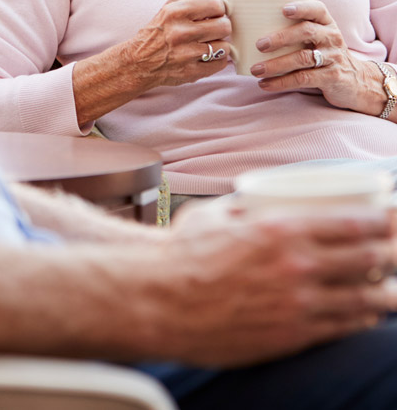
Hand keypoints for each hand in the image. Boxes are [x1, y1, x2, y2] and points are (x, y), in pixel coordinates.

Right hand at [124, 0, 231, 87]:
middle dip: (220, 27)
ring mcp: (186, 54)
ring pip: (225, 46)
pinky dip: (216, 60)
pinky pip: (221, 64)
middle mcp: (180, 32)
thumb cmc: (158, 31)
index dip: (219, 7)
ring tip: (205, 43)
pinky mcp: (191, 72)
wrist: (138, 61)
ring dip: (218, 45)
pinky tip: (204, 56)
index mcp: (176, 12)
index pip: (216, 3)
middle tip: (210, 29)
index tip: (214, 12)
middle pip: (224, 26)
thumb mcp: (172, 5)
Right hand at [158, 200, 396, 365]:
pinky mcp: (293, 335)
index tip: (391, 216)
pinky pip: (344, 327)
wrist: (161, 301)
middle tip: (396, 248)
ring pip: (365, 298)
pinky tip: (366, 314)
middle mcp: (298, 266)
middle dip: (392, 252)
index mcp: (281, 229)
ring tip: (392, 288)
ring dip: (387, 291)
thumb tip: (258, 198)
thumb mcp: (215, 214)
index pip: (353, 223)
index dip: (383, 219)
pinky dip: (362, 318)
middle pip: (370, 259)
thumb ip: (246, 207)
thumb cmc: (182, 253)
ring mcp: (299, 304)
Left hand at [249, 0, 385, 115]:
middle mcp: (332, 38)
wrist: (357, 81)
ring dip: (276, 64)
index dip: (301, 7)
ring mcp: (333, 58)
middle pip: (306, 31)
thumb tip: (250, 31)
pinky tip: (265, 84)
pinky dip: (282, 82)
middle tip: (260, 45)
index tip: (283, 10)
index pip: (317, 9)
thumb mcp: (319, 39)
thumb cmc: (326, 55)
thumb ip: (296, 32)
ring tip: (256, 70)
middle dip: (281, 37)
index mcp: (327, 24)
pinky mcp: (332, 77)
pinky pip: (304, 78)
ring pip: (302, 58)